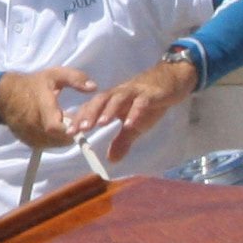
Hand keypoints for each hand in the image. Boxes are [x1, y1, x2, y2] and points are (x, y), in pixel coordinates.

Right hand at [0, 65, 94, 145]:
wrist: (5, 96)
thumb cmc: (33, 84)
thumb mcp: (55, 75)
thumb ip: (75, 79)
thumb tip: (94, 87)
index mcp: (42, 107)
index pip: (55, 127)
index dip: (71, 129)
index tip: (82, 124)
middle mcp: (34, 125)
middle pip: (60, 138)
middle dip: (72, 131)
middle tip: (76, 120)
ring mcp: (30, 136)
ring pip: (56, 143)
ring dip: (65, 136)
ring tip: (66, 122)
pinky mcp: (29, 142)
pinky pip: (49, 144)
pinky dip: (56, 138)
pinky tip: (57, 127)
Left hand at [75, 55, 201, 157]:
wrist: (171, 83)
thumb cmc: (148, 103)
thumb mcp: (134, 126)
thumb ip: (122, 141)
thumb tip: (111, 160)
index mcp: (112, 101)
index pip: (93, 107)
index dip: (81, 118)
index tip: (71, 133)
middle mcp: (120, 94)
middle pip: (101, 100)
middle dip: (91, 114)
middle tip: (82, 129)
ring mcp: (135, 92)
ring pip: (119, 98)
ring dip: (109, 110)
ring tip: (101, 123)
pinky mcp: (151, 94)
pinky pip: (141, 102)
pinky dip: (135, 112)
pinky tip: (131, 124)